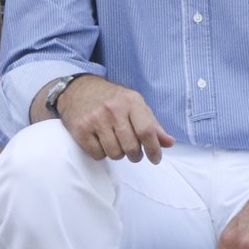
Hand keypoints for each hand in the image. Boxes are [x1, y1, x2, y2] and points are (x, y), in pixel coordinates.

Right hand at [55, 76, 174, 163]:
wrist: (79, 89)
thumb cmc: (111, 99)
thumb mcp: (135, 105)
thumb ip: (152, 125)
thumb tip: (168, 143)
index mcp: (131, 101)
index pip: (146, 131)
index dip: (153, 148)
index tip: (155, 158)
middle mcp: (113, 109)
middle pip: (131, 146)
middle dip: (135, 155)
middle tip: (133, 153)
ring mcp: (95, 119)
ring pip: (114, 153)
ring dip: (118, 154)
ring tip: (115, 144)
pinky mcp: (80, 129)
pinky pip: (97, 154)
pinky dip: (101, 154)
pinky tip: (101, 143)